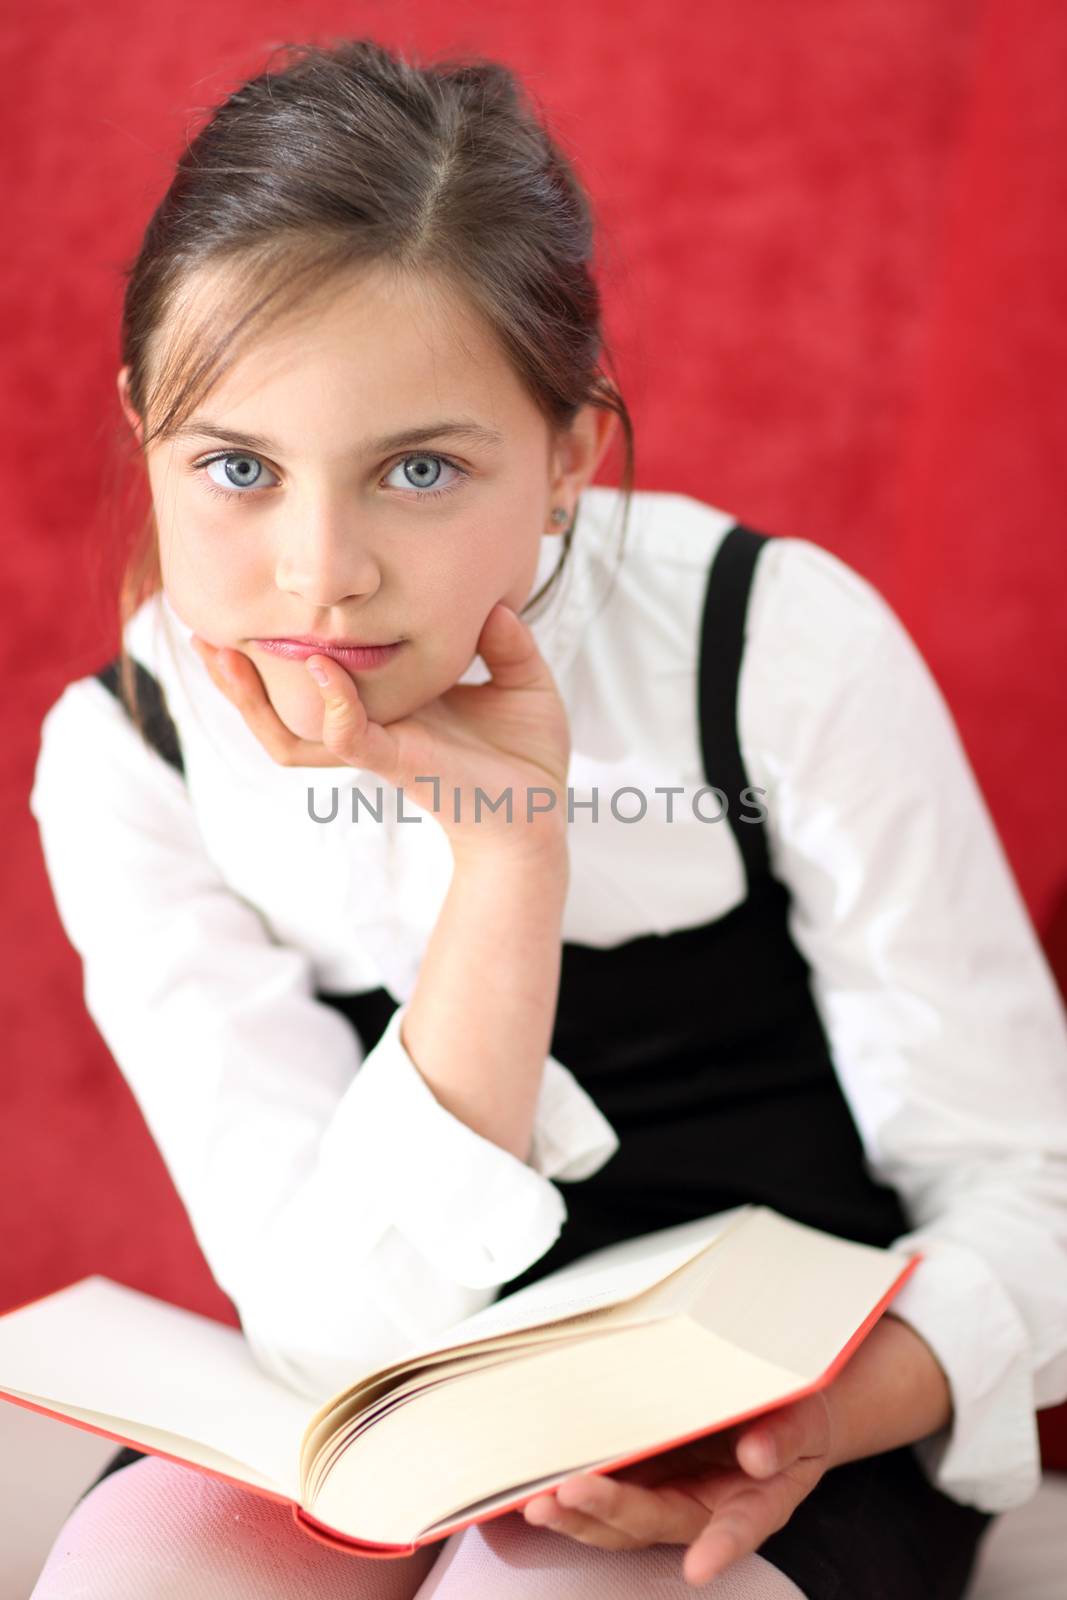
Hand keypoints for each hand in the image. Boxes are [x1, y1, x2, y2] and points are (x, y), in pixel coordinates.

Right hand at [190, 602, 571, 858]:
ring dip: (250, 699)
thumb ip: (505, 639)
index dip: (280, 650)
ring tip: (220, 654)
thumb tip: (494, 601)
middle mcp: (371, 726)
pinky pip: (348, 738)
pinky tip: (317, 667)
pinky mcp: (397, 763)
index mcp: (390, 703)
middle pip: (279, 711)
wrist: (541, 814)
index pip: (318, 678)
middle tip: (202, 635)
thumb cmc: (527, 756)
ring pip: (290, 732)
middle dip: (234, 681)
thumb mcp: (522, 680)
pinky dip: (330, 703)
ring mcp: (378, 747)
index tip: (253, 607)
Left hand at [521, 1390, 834, 1587]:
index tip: (700, 1568)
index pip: (739, 1527)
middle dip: (608, 1513)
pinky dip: (571, 1495)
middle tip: (567, 1496)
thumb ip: (784, 1437)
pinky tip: (536, 1487)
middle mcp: (704, 1508)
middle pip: (654, 1522)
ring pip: (619, 1521)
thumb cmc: (793, 1419)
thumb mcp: (802, 1422)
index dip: (720, 1548)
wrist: (781, 1410)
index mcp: (753, 1502)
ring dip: (576, 1515)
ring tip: (537, 1504)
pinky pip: (606, 1492)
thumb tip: (757, 1456)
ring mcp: (669, 1496)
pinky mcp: (645, 1477)